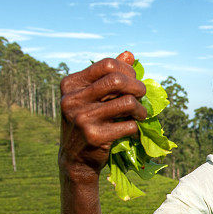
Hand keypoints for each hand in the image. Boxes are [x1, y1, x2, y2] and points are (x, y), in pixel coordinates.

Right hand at [58, 52, 146, 180]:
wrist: (75, 159)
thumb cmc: (88, 122)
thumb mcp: (92, 97)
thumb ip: (108, 76)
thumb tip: (129, 54)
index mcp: (70, 84)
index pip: (106, 64)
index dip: (127, 70)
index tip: (133, 80)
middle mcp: (72, 99)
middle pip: (117, 80)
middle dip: (138, 87)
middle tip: (142, 95)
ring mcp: (82, 118)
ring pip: (127, 102)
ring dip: (141, 110)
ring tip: (140, 115)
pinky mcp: (94, 136)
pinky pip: (129, 125)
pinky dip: (136, 127)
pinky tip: (133, 130)